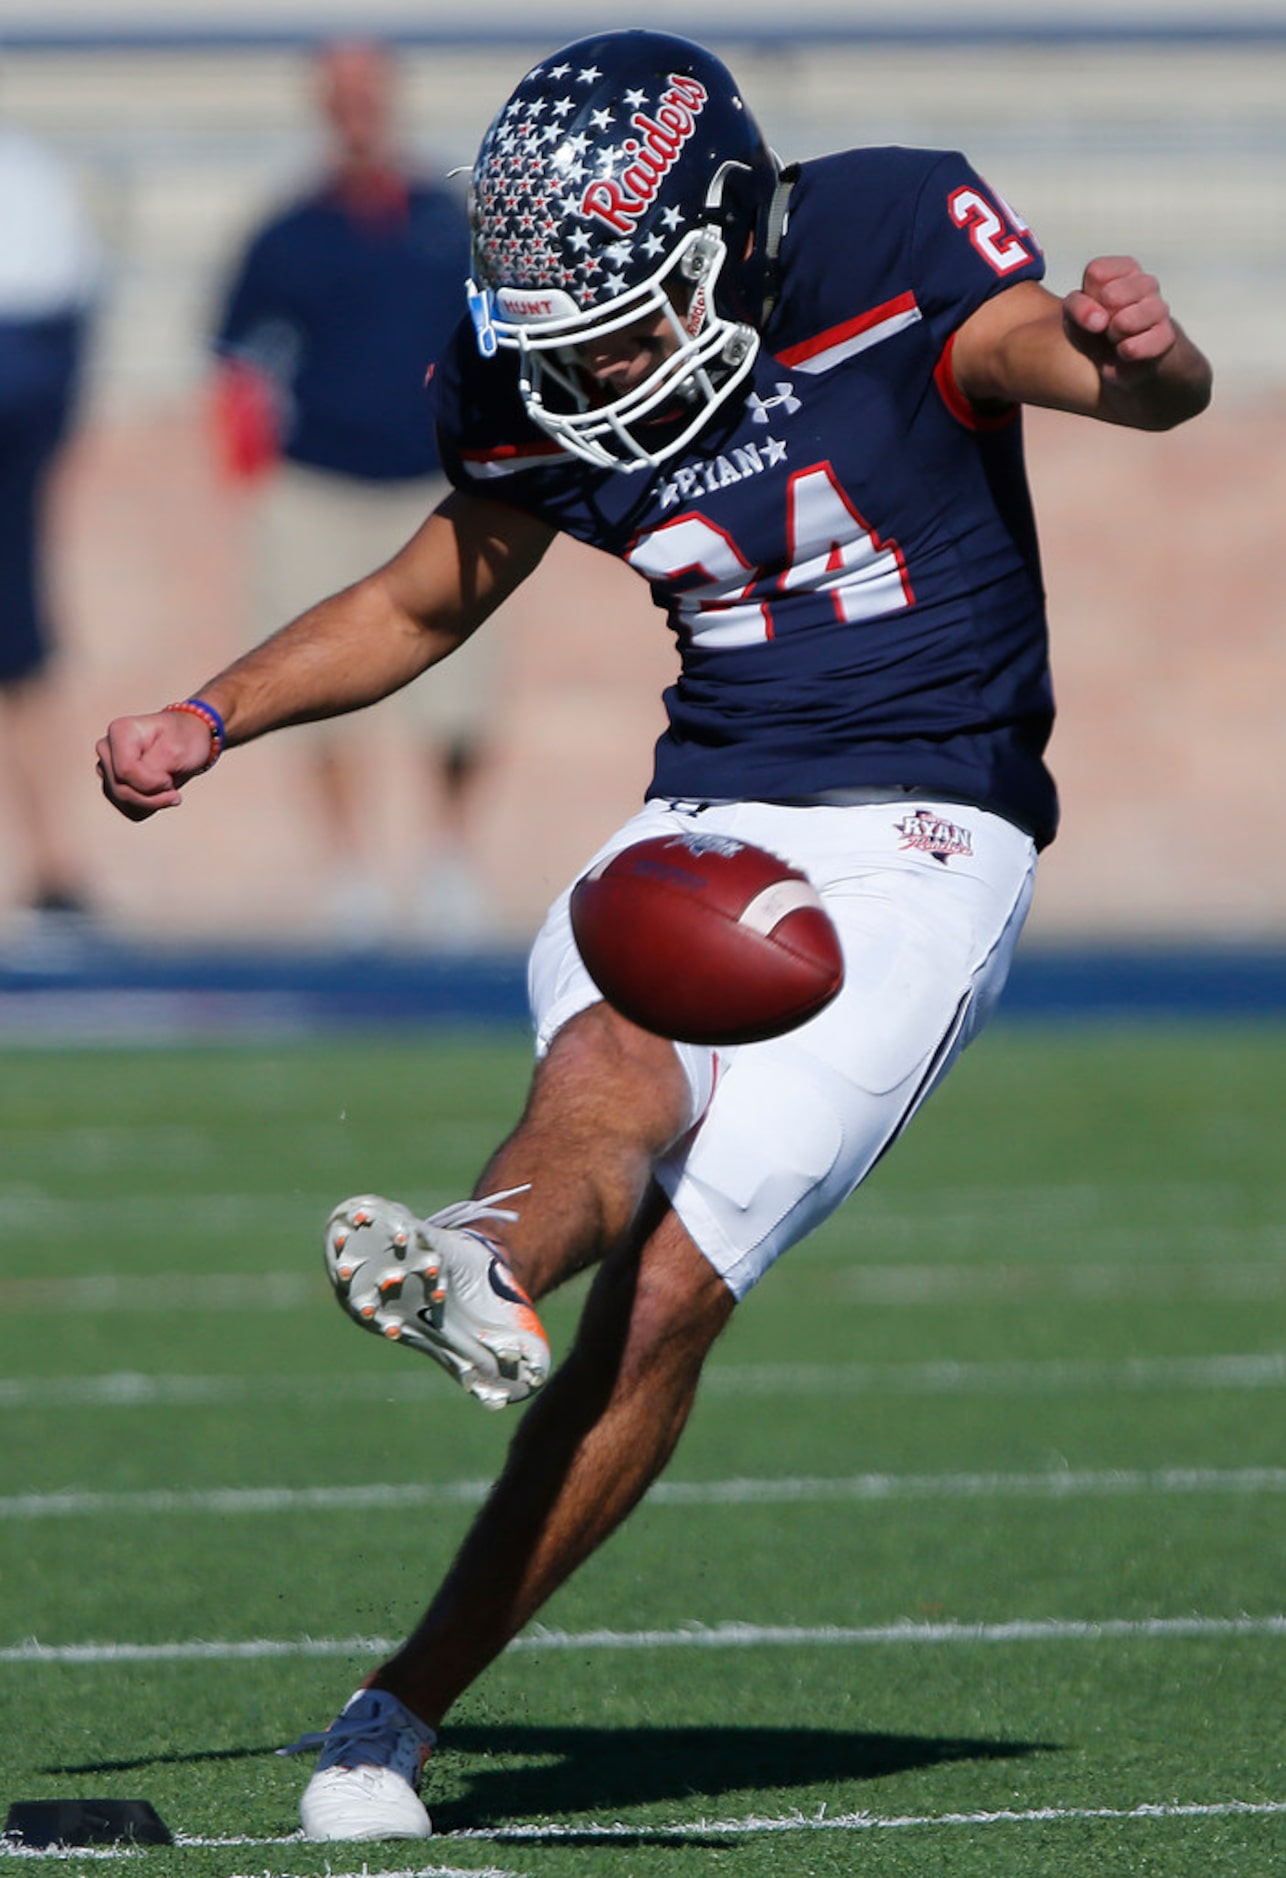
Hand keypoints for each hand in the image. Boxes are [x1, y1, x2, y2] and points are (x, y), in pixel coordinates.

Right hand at [95, 710, 214, 821]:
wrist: (190, 742)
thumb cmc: (185, 739)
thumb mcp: (178, 749)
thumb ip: (154, 766)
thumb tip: (136, 783)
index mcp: (119, 731)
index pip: (125, 771)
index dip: (151, 782)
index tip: (170, 777)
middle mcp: (107, 749)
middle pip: (121, 789)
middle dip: (153, 795)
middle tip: (172, 785)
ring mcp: (108, 768)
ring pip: (124, 802)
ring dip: (153, 801)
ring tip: (168, 786)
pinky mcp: (113, 785)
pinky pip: (129, 809)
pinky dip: (150, 806)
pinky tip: (160, 792)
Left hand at [1063, 255, 1177, 381]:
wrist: (1121, 362)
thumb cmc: (1095, 331)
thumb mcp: (1074, 315)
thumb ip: (1077, 308)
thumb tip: (1099, 321)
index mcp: (1123, 270)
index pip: (1097, 272)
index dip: (1086, 299)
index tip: (1092, 308)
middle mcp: (1146, 283)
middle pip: (1111, 295)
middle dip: (1099, 319)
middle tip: (1105, 326)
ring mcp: (1159, 308)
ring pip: (1125, 321)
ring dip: (1111, 335)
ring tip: (1115, 338)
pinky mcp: (1166, 336)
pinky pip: (1135, 346)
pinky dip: (1123, 352)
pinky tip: (1124, 351)